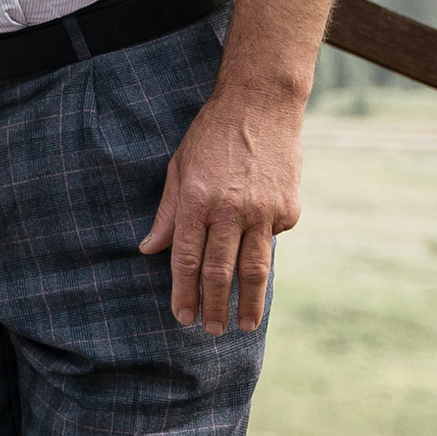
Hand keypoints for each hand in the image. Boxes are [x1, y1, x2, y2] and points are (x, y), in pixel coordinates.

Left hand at [140, 81, 303, 333]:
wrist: (261, 104)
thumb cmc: (212, 134)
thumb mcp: (179, 166)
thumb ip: (167, 212)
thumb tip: (148, 249)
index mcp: (197, 200)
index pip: (186, 259)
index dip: (183, 292)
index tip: (181, 316)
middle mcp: (230, 210)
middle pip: (219, 271)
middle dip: (213, 306)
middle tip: (211, 331)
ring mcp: (263, 211)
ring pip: (254, 269)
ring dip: (247, 302)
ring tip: (243, 325)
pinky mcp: (288, 209)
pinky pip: (272, 240)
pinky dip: (263, 253)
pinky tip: (257, 265)